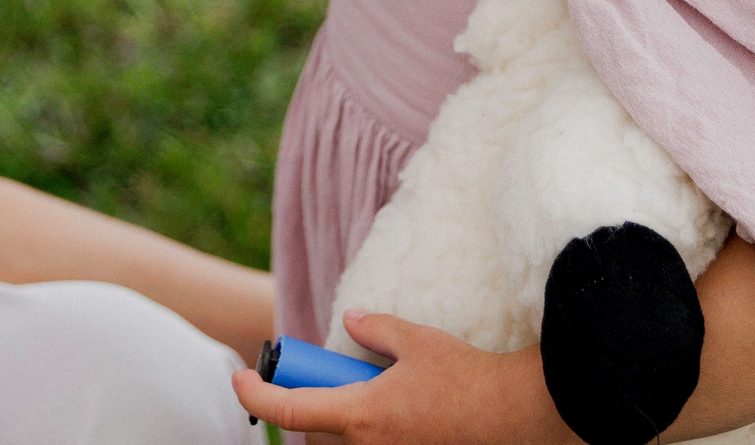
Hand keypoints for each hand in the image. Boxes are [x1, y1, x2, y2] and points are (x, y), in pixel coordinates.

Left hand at [230, 311, 579, 444]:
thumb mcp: (416, 341)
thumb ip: (377, 329)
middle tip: (340, 371)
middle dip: (323, 397)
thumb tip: (351, 321)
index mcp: (361, 415)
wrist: (516, 415)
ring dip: (356, 411)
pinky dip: (380, 422)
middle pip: (324, 423)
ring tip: (395, 387)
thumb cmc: (466, 378)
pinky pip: (379, 441)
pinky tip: (414, 406)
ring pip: (353, 433)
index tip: (237, 379)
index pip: (290, 408)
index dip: (256, 394)